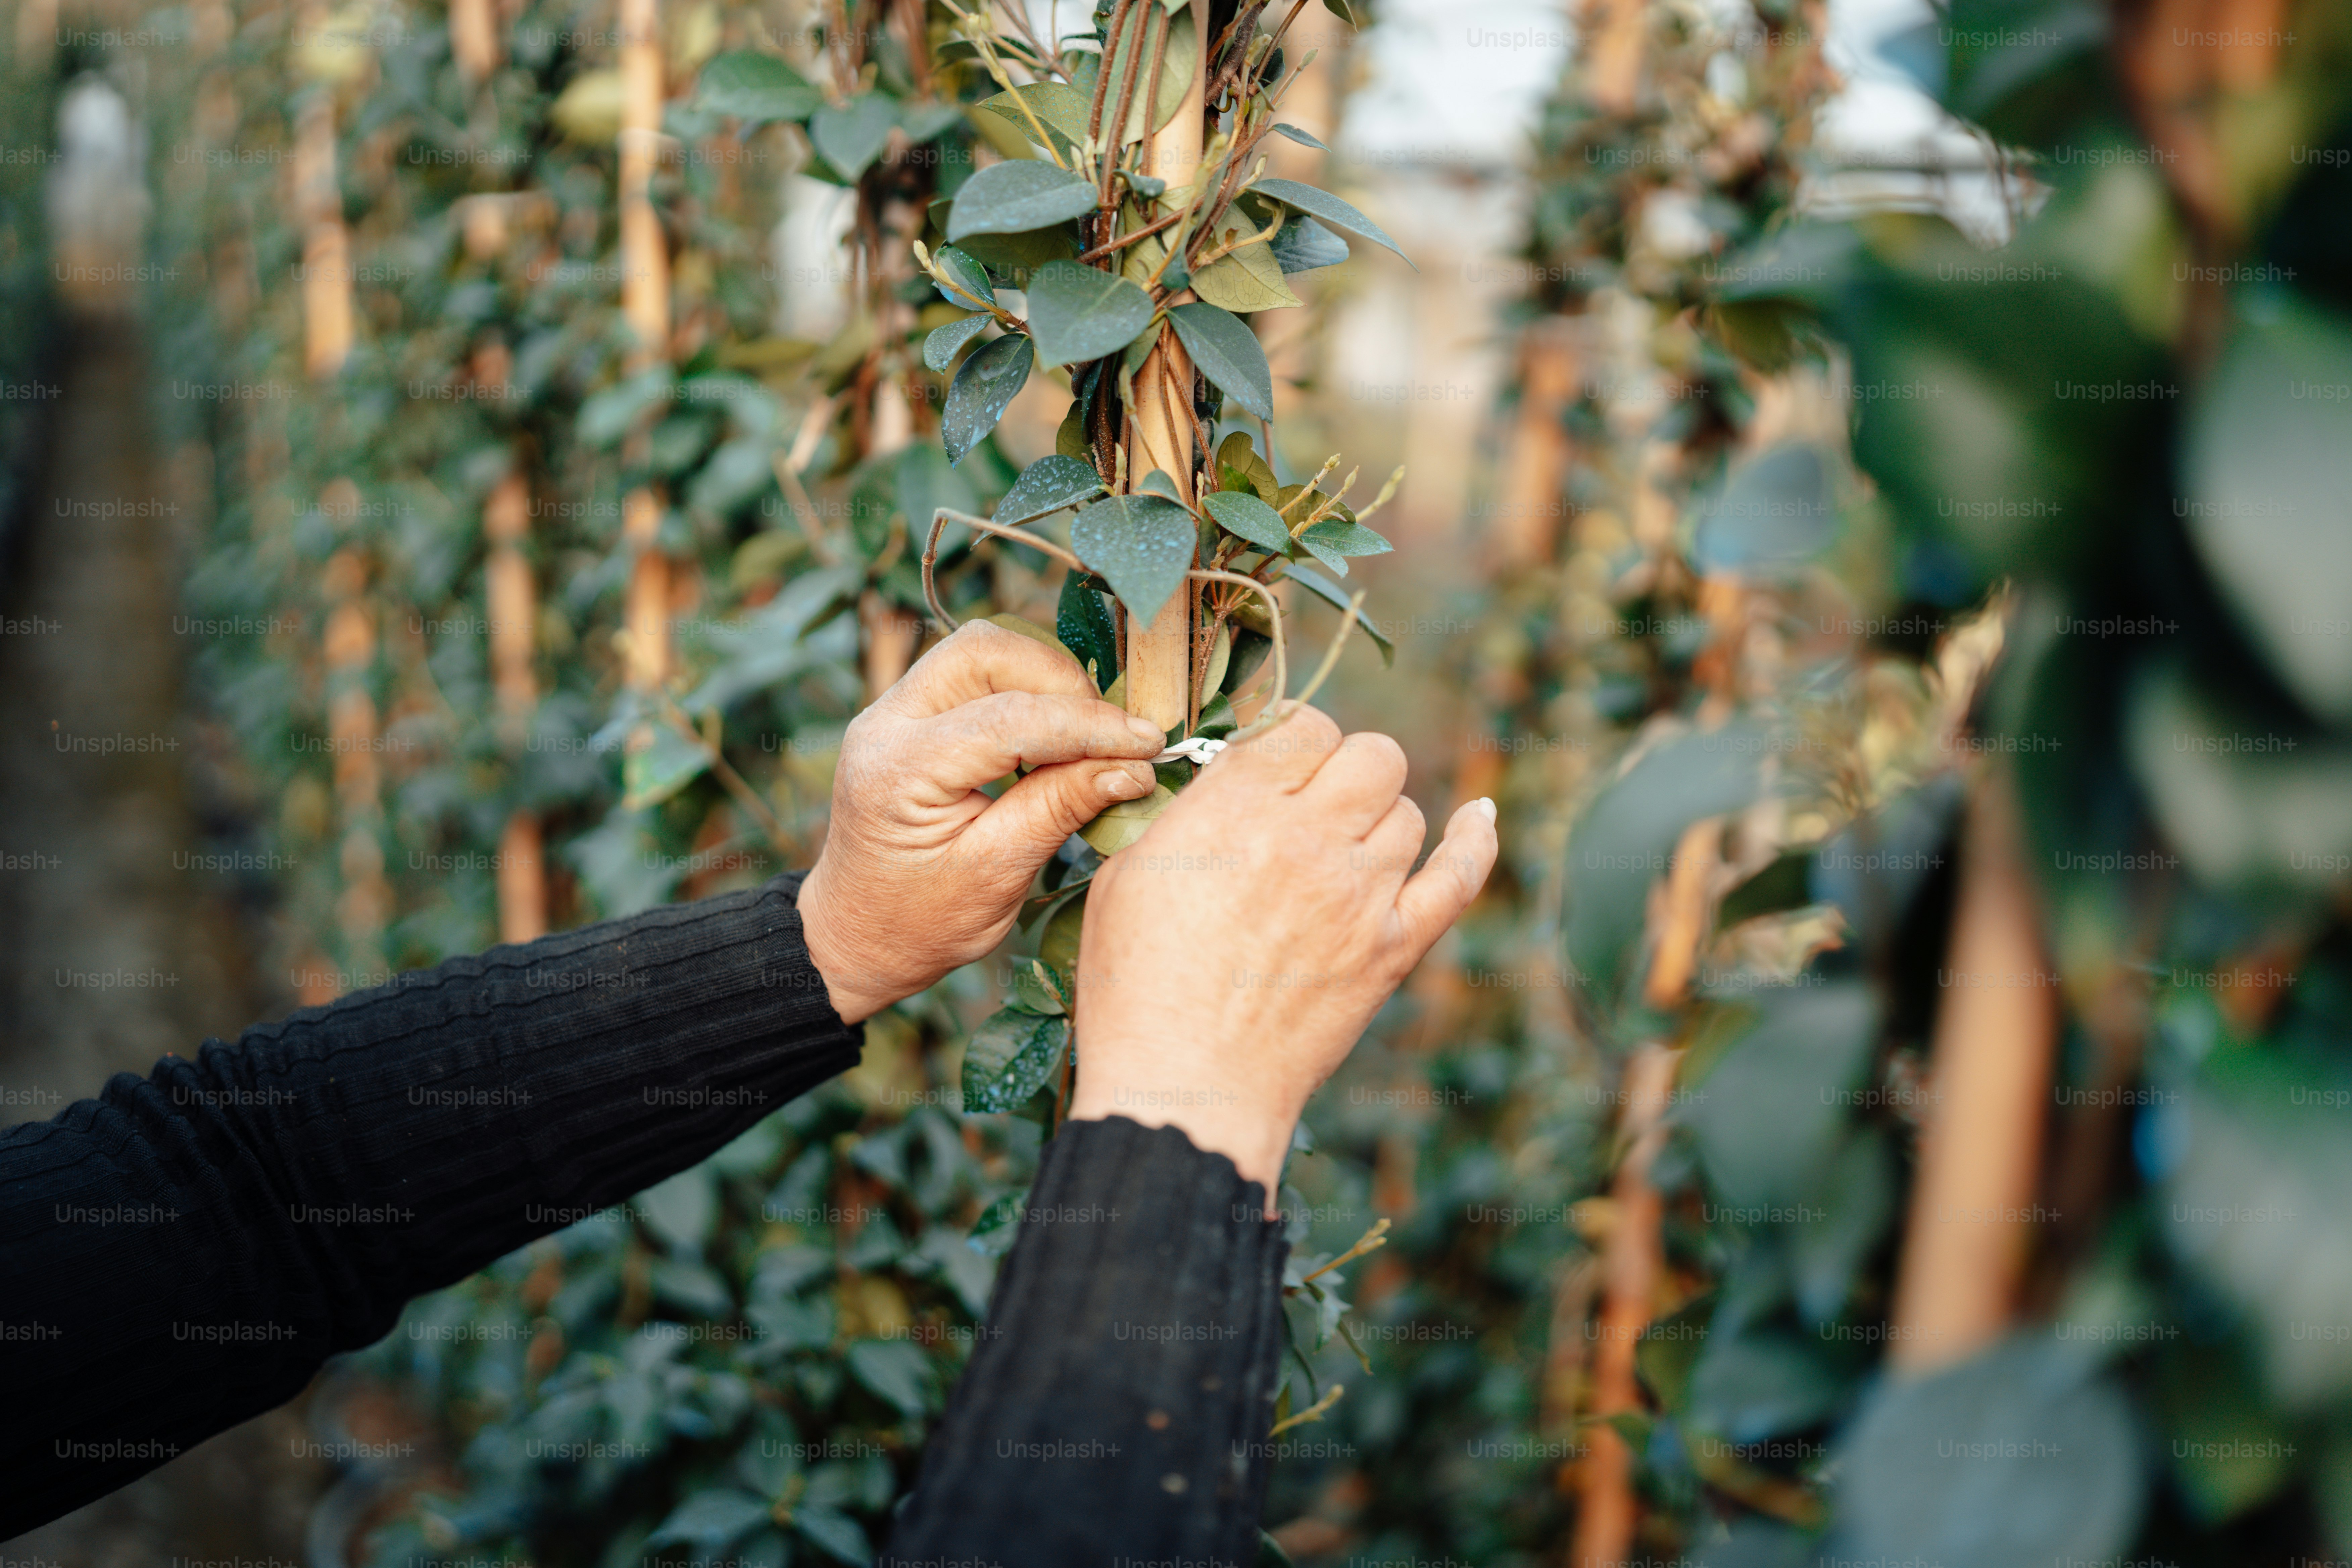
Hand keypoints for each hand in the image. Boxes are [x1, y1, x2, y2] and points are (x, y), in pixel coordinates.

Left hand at [797, 620, 1165, 1022]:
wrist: (855, 935)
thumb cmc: (919, 923)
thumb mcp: (996, 877)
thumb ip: (1059, 810)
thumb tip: (1132, 768)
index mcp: (899, 771)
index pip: (1010, 719)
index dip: (1090, 727)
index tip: (1148, 745)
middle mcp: (885, 724)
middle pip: (987, 651)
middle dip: (1062, 683)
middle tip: (1111, 737)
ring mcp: (892, 711)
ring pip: (982, 650)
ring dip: (1045, 680)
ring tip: (1086, 737)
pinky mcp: (909, 712)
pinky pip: (974, 672)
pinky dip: (1024, 690)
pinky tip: (1053, 735)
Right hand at [1066, 703, 1497, 1202]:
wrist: (1184, 1089)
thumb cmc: (1137, 988)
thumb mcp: (1128, 875)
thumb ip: (1185, 814)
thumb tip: (1225, 782)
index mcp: (1237, 812)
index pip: (1302, 725)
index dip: (1291, 741)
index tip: (1277, 767)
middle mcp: (1310, 842)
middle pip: (1372, 755)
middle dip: (1343, 768)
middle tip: (1311, 805)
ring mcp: (1361, 897)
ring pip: (1407, 814)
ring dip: (1377, 821)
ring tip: (1338, 853)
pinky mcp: (1393, 950)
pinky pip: (1460, 876)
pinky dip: (1476, 839)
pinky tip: (1480, 815)